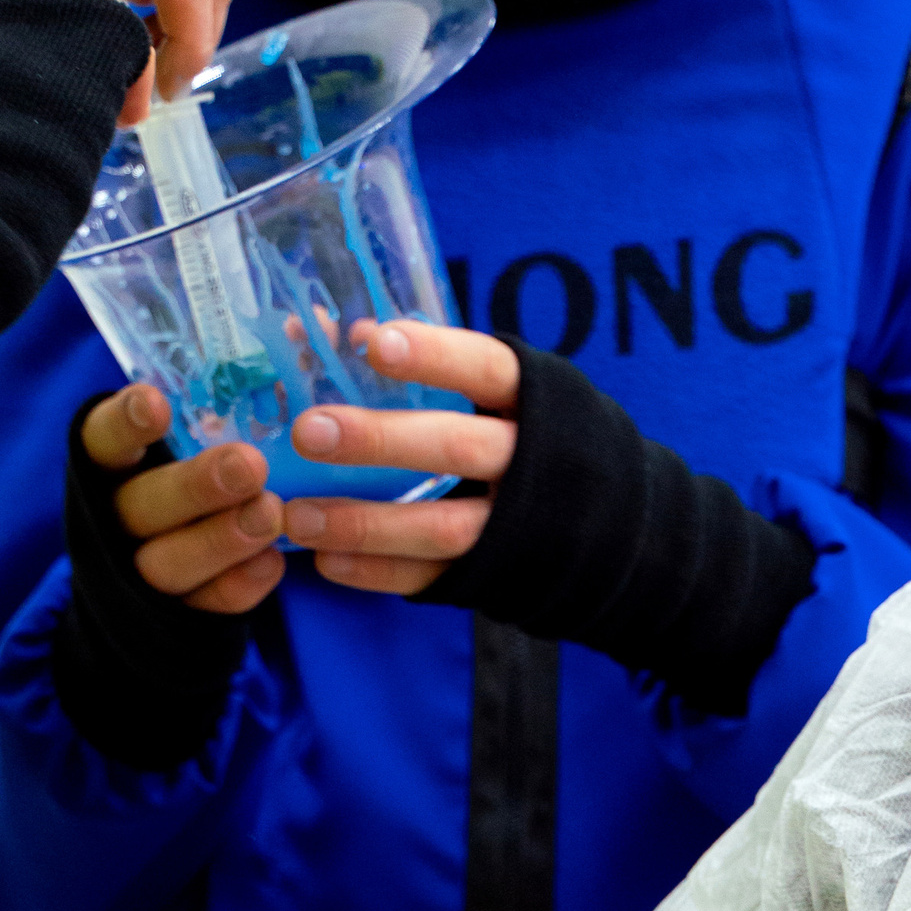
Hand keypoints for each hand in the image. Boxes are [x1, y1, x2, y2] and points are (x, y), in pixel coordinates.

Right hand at [81, 381, 285, 615]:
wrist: (169, 575)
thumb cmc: (197, 475)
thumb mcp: (205, 431)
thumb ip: (245, 387)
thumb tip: (308, 321)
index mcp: (112, 466)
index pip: (102, 441)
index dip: (123, 423)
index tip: (155, 402)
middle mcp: (117, 516)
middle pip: (141, 505)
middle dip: (194, 486)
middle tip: (248, 464)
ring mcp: (142, 570)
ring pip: (169, 561)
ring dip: (220, 539)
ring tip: (269, 513)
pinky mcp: (179, 613)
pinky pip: (206, 604)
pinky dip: (239, 586)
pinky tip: (274, 565)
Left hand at [280, 325, 519, 595]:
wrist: (612, 524)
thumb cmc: (535, 436)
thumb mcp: (510, 393)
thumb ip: (437, 367)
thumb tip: (342, 332)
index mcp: (537, 402)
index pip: (489, 370)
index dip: (437, 357)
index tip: (376, 343)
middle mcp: (533, 464)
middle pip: (459, 449)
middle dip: (383, 441)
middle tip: (309, 432)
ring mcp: (518, 526)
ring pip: (444, 527)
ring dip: (367, 523)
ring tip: (298, 517)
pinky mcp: (499, 573)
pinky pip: (438, 578)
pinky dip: (381, 572)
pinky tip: (328, 561)